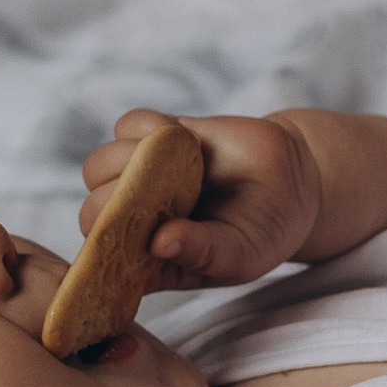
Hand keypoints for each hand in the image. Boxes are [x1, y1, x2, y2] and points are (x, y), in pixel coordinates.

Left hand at [80, 108, 316, 290]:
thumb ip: (201, 253)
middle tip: (167, 197)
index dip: (109, 249)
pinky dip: (148, 128)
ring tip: (176, 166)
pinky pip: (128, 125)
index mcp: (147, 261)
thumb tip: (159, 243)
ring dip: (128, 162)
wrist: (294, 180)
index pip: (103, 261)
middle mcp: (135, 220)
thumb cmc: (264, 231)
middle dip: (118, 203)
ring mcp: (140, 177)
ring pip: (98, 165)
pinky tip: (182, 139)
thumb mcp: (239, 255)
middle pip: (92, 210)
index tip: (142, 238)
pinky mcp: (155, 137)